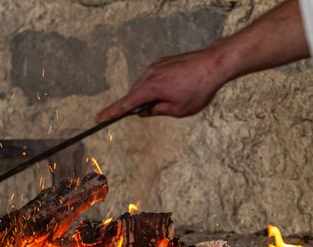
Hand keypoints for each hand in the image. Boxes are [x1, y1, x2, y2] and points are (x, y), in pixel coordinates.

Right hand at [95, 45, 232, 121]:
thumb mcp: (180, 110)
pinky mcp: (163, 62)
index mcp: (151, 88)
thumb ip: (158, 111)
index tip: (99, 118)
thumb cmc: (199, 89)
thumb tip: (144, 111)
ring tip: (174, 98)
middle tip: (153, 112)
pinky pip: (154, 77)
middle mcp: (149, 75)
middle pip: (135, 94)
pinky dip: (158, 86)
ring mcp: (156, 66)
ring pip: (145, 85)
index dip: (112, 112)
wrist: (214, 64)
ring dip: (151, 95)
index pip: (126, 104)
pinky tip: (175, 88)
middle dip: (139, 105)